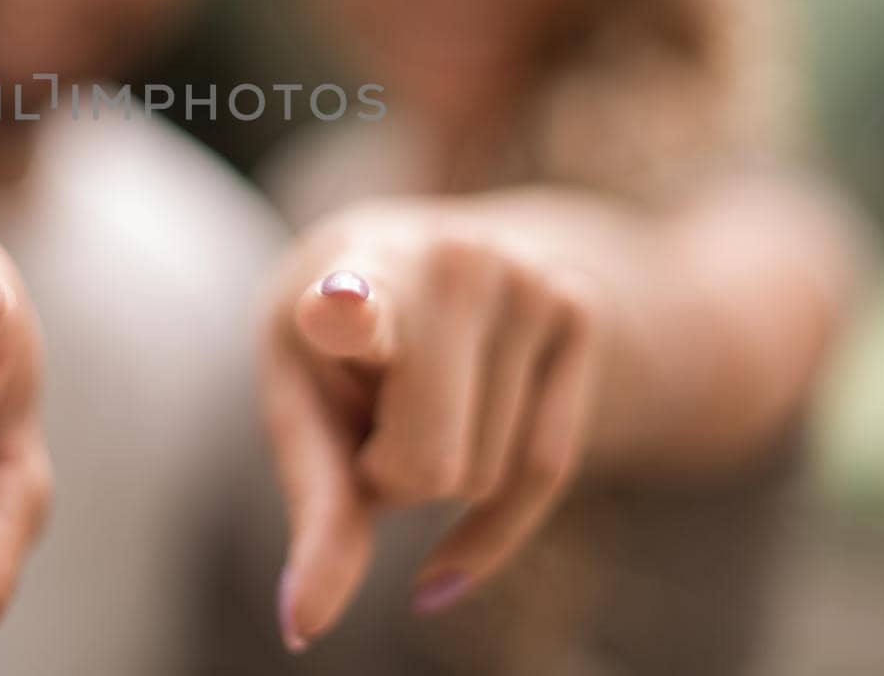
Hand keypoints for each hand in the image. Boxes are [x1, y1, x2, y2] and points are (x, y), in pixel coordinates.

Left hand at [264, 200, 606, 650]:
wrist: (446, 257)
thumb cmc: (349, 348)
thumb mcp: (307, 404)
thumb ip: (314, 504)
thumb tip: (304, 626)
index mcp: (346, 271)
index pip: (352, 307)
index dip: (347, 317)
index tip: (334, 311)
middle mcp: (442, 262)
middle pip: (426, 467)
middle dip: (393, 477)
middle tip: (375, 415)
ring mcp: (522, 278)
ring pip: (483, 478)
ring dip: (446, 472)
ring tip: (425, 398)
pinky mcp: (579, 310)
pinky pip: (546, 470)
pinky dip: (493, 521)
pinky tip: (449, 533)